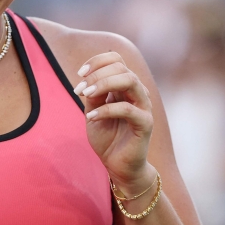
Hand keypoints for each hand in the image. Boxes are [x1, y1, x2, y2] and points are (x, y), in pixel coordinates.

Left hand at [74, 51, 155, 193]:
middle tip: (79, 89)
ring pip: (130, 80)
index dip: (97, 61)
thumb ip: (93, 94)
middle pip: (122, 67)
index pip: (116, 59)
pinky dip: (106, 110)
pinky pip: (127, 109)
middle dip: (97, 74)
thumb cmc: (107, 137)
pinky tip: (91, 118)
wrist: (118, 166)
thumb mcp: (93, 111)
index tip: (80, 74)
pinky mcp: (145, 123)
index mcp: (125, 86)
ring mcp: (144, 106)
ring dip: (104, 83)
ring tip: (85, 94)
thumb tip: (87, 79)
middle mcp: (137, 92)